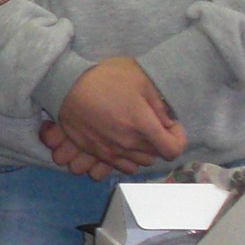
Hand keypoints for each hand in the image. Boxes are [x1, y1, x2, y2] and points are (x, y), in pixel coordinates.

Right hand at [45, 56, 185, 177]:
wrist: (66, 85)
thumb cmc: (105, 78)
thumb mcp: (140, 80)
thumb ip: (160, 104)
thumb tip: (168, 122)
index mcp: (143, 125)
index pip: (173, 149)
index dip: (177, 138)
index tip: (170, 125)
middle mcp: (129, 144)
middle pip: (156, 156)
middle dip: (159, 142)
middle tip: (151, 124)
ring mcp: (111, 151)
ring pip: (138, 163)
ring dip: (142, 151)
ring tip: (134, 132)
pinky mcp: (96, 153)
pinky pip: (119, 166)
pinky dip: (125, 158)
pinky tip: (120, 141)